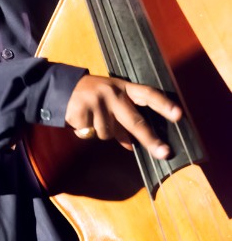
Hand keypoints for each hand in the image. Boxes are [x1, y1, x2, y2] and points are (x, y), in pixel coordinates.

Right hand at [64, 74, 182, 158]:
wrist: (61, 88)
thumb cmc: (92, 96)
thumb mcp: (110, 103)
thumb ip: (122, 123)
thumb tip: (132, 145)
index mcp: (123, 88)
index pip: (147, 94)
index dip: (163, 105)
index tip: (179, 115)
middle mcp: (112, 93)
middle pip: (134, 120)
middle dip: (150, 138)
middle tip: (164, 153)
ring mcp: (97, 102)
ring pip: (109, 133)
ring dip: (101, 132)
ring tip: (92, 119)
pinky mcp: (83, 111)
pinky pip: (91, 133)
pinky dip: (87, 132)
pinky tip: (82, 121)